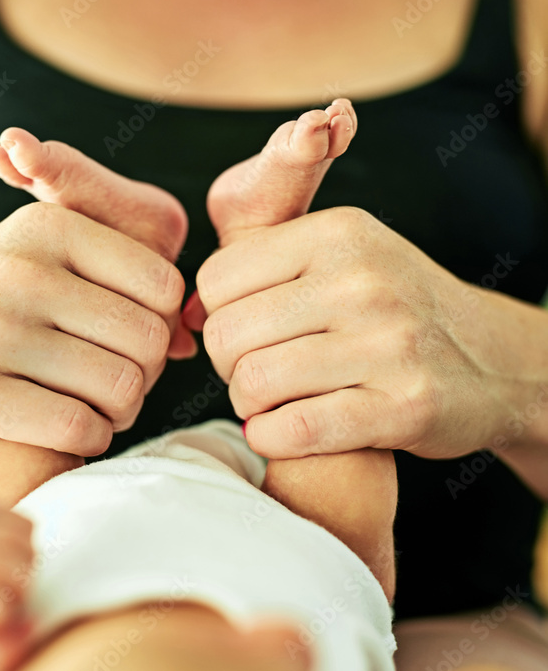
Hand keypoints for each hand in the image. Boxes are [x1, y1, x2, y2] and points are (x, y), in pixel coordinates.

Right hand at [0, 132, 188, 456]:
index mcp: (46, 226)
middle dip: (142, 376)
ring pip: (120, 387)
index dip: (159, 327)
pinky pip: (77, 427)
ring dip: (116, 413)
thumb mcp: (36, 260)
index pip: (163, 286)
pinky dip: (86, 440)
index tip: (126, 344)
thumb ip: (116, 273)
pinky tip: (65, 431)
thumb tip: (191, 335)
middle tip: (110, 387)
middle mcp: (15, 268)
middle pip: (147, 340)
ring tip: (89, 409)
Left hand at [0, 504, 35, 670]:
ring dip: (26, 565)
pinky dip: (27, 541)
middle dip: (20, 590)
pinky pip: (26, 522)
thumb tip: (31, 628)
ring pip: (25, 545)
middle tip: (6, 595)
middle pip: (17, 572)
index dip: (6, 618)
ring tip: (8, 575)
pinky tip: (9, 553)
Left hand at [196, 188, 500, 461]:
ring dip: (250, 404)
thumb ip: (257, 258)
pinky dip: (272, 437)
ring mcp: (388, 345)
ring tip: (275, 400)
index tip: (247, 331)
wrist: (490, 360)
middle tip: (258, 372)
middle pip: (227, 334)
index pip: (217, 278)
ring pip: (253, 383)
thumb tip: (180, 311)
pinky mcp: (403, 408)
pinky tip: (284, 429)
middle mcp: (364, 280)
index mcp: (339, 233)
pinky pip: (294, 429)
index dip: (216, 314)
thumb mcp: (339, 251)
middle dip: (228, 364)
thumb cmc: (390, 307)